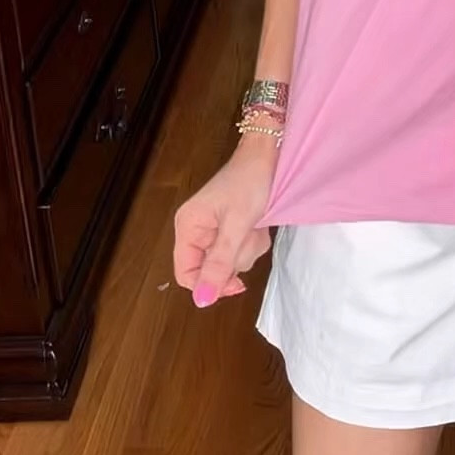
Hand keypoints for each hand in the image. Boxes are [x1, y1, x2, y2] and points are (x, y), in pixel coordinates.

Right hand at [173, 137, 277, 307]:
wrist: (269, 153)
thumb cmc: (250, 182)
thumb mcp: (237, 225)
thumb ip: (220, 263)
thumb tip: (201, 301)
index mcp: (188, 227)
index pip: (186, 273)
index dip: (208, 284)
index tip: (235, 282)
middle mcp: (196, 230)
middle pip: (211, 269)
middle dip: (236, 257)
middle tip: (248, 235)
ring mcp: (214, 229)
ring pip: (229, 262)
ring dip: (248, 248)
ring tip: (254, 225)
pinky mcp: (230, 228)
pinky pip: (240, 250)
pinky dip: (252, 241)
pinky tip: (258, 223)